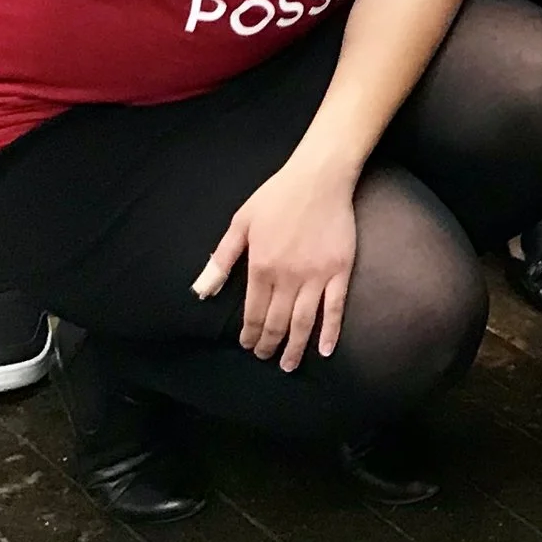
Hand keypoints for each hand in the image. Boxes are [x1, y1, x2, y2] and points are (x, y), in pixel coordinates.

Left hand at [194, 156, 358, 367]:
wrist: (319, 177)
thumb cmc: (277, 196)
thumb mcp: (241, 222)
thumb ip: (221, 259)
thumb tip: (201, 291)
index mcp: (261, 267)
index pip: (253, 312)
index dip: (250, 333)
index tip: (248, 345)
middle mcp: (287, 278)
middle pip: (277, 322)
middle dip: (269, 344)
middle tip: (265, 356)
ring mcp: (316, 276)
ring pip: (303, 322)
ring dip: (295, 348)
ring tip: (289, 365)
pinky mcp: (339, 270)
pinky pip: (335, 307)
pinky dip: (330, 331)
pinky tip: (326, 349)